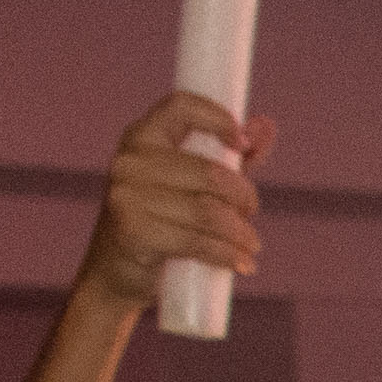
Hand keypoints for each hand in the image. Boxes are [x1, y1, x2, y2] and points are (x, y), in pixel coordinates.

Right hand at [78, 91, 271, 315]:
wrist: (115, 274)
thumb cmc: (161, 224)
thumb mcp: (194, 187)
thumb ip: (230, 159)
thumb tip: (266, 126)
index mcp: (142, 137)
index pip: (182, 106)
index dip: (219, 119)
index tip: (243, 145)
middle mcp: (130, 161)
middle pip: (210, 172)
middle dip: (244, 197)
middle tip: (250, 214)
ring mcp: (127, 195)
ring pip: (209, 211)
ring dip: (240, 234)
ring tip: (250, 246)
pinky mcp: (133, 231)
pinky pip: (197, 241)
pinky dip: (226, 255)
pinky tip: (240, 264)